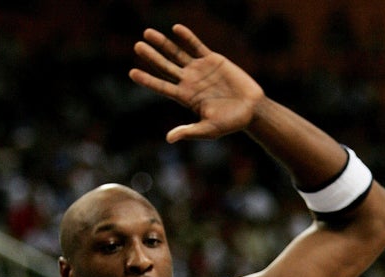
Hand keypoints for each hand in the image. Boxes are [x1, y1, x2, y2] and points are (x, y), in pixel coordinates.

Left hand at [130, 24, 264, 142]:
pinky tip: (176, 29)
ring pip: (177, 54)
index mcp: (186, 98)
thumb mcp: (208, 130)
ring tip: (148, 33)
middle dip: (151, 56)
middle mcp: (190, 82)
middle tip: (137, 46)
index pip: (162, 87)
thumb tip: (169, 139)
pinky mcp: (212, 60)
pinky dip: (186, 37)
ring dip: (163, 43)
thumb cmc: (230, 123)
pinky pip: (196, 46)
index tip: (132, 72)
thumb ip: (189, 131)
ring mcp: (200, 70)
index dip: (148, 80)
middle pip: (165, 67)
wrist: (251, 110)